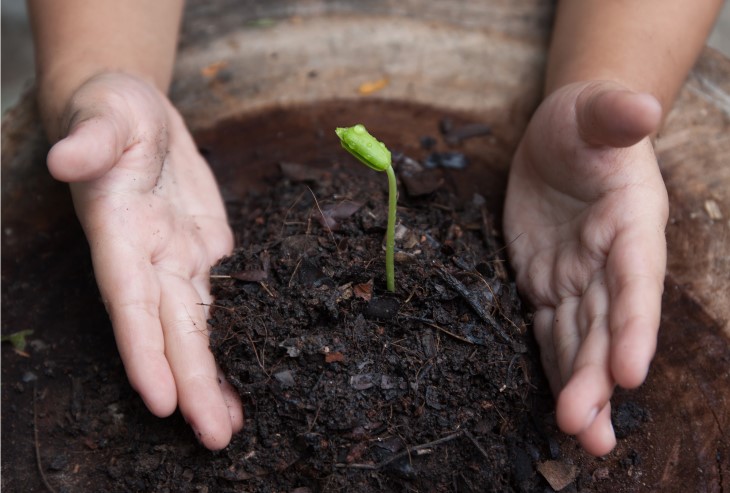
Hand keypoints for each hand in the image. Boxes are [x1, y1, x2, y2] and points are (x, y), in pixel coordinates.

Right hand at [47, 73, 242, 449]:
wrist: (137, 116)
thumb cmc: (111, 112)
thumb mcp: (104, 113)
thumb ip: (92, 140)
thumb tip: (67, 160)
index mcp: (121, 232)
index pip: (131, 300)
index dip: (143, 350)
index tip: (162, 400)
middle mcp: (148, 257)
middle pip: (171, 329)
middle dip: (191, 384)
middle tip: (215, 439)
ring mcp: (178, 258)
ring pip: (195, 328)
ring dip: (210, 379)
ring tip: (226, 429)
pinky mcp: (205, 251)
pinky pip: (216, 305)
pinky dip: (226, 343)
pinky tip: (236, 381)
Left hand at [503, 81, 667, 455]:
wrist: (563, 139)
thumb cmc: (585, 123)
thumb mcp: (594, 110)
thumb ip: (615, 114)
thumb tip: (643, 108)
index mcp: (632, 225)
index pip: (635, 280)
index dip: (634, 326)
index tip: (629, 372)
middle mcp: (610, 262)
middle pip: (605, 326)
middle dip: (597, 378)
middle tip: (587, 432)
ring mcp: (578, 278)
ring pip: (579, 340)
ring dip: (581, 389)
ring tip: (582, 439)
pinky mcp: (546, 284)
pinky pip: (550, 331)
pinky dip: (553, 367)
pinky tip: (557, 406)